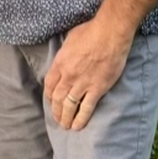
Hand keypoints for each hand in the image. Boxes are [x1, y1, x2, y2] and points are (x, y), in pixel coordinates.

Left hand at [43, 16, 133, 130]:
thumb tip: (65, 57)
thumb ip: (64, 53)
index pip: (49, 84)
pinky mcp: (97, 89)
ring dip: (65, 117)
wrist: (108, 35)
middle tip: (57, 119)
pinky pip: (86, 107)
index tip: (50, 102)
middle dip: (55, 110)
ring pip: (69, 105)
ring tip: (65, 126)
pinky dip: (81, 118)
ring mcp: (82, 84)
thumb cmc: (89, 32)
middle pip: (57, 97)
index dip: (48, 96)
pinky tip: (78, 126)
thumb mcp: (68, 40)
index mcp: (59, 63)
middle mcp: (68, 76)